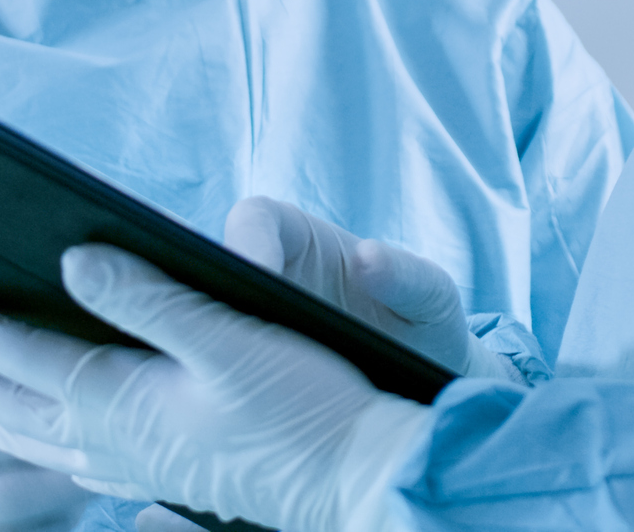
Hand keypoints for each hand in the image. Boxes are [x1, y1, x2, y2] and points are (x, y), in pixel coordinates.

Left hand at [0, 246, 429, 531]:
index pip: (24, 357)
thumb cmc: (304, 405)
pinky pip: (77, 464)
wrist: (356, 478)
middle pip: (15, 404)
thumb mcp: (230, 336)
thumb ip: (149, 298)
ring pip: (39, 440)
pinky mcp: (167, 477)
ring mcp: (139, 465)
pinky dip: (44, 446)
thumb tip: (75, 262)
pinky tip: (51, 444)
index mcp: (121, 399)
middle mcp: (116, 439)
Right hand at [225, 197, 518, 381]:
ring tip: (218, 382)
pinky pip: (218, 369)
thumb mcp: (432, 298)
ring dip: (201, 348)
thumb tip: (366, 258)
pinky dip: (214, 383)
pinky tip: (227, 414)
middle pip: (211, 270)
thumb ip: (409, 275)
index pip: (254, 220)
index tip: (255, 277)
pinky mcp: (245, 369)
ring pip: (207, 325)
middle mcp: (267, 275)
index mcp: (300, 237)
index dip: (245, 242)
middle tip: (212, 338)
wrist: (424, 388)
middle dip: (201, 296)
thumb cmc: (428, 327)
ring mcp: (251, 322)